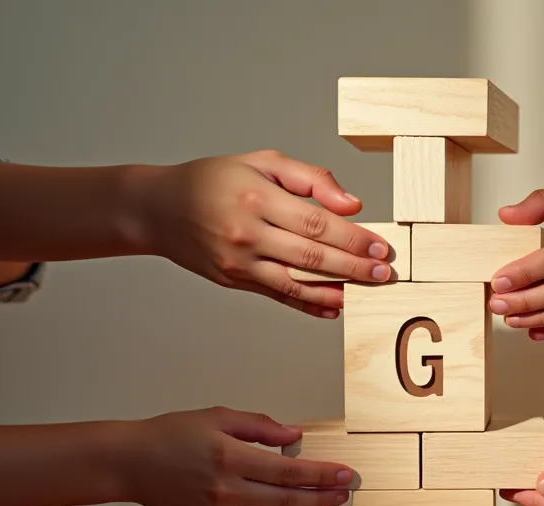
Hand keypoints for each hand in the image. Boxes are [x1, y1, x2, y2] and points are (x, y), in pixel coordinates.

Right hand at [125, 407, 351, 505]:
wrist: (131, 464)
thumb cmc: (170, 436)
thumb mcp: (218, 417)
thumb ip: (261, 426)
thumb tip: (295, 435)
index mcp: (231, 458)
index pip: (290, 471)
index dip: (323, 475)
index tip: (345, 475)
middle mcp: (227, 490)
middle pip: (288, 500)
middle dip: (322, 497)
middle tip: (344, 493)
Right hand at [142, 150, 393, 317]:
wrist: (158, 209)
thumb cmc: (213, 180)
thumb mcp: (261, 161)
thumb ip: (310, 179)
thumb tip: (351, 205)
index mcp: (256, 196)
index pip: (315, 222)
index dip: (352, 237)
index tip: (380, 245)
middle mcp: (247, 233)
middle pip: (311, 255)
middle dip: (354, 266)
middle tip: (385, 273)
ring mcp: (239, 262)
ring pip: (296, 281)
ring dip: (337, 290)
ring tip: (367, 292)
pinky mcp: (233, 280)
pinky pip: (278, 295)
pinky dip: (308, 304)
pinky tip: (334, 307)